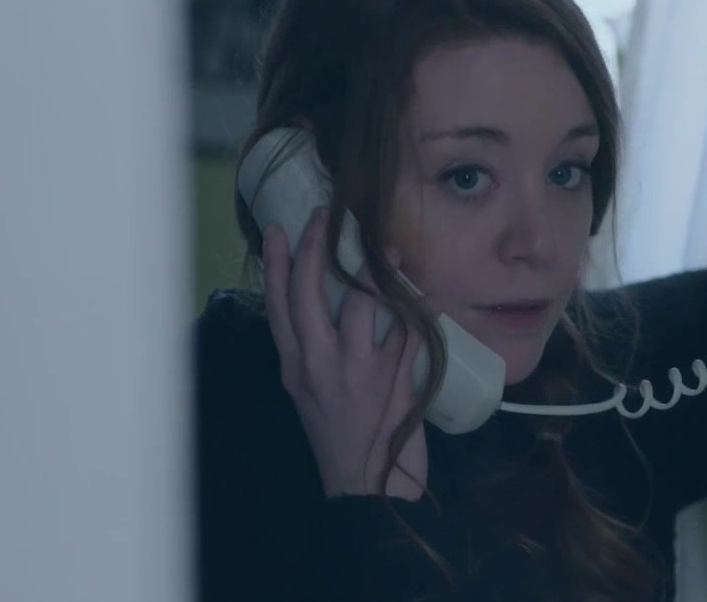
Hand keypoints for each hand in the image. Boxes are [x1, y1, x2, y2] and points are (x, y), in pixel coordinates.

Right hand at [262, 206, 427, 500]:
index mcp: (295, 367)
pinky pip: (412, 331)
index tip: (281, 229)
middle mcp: (321, 365)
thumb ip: (312, 351)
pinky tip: (428, 291)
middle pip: (314, 293)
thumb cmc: (341, 438)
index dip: (279, 263)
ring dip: (379, 270)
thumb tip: (323, 302)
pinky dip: (422, 309)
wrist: (368, 489)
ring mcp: (361, 371)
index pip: (280, 305)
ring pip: (367, 303)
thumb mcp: (310, 394)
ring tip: (389, 249)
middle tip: (331, 216)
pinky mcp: (399, 380)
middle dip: (320, 248)